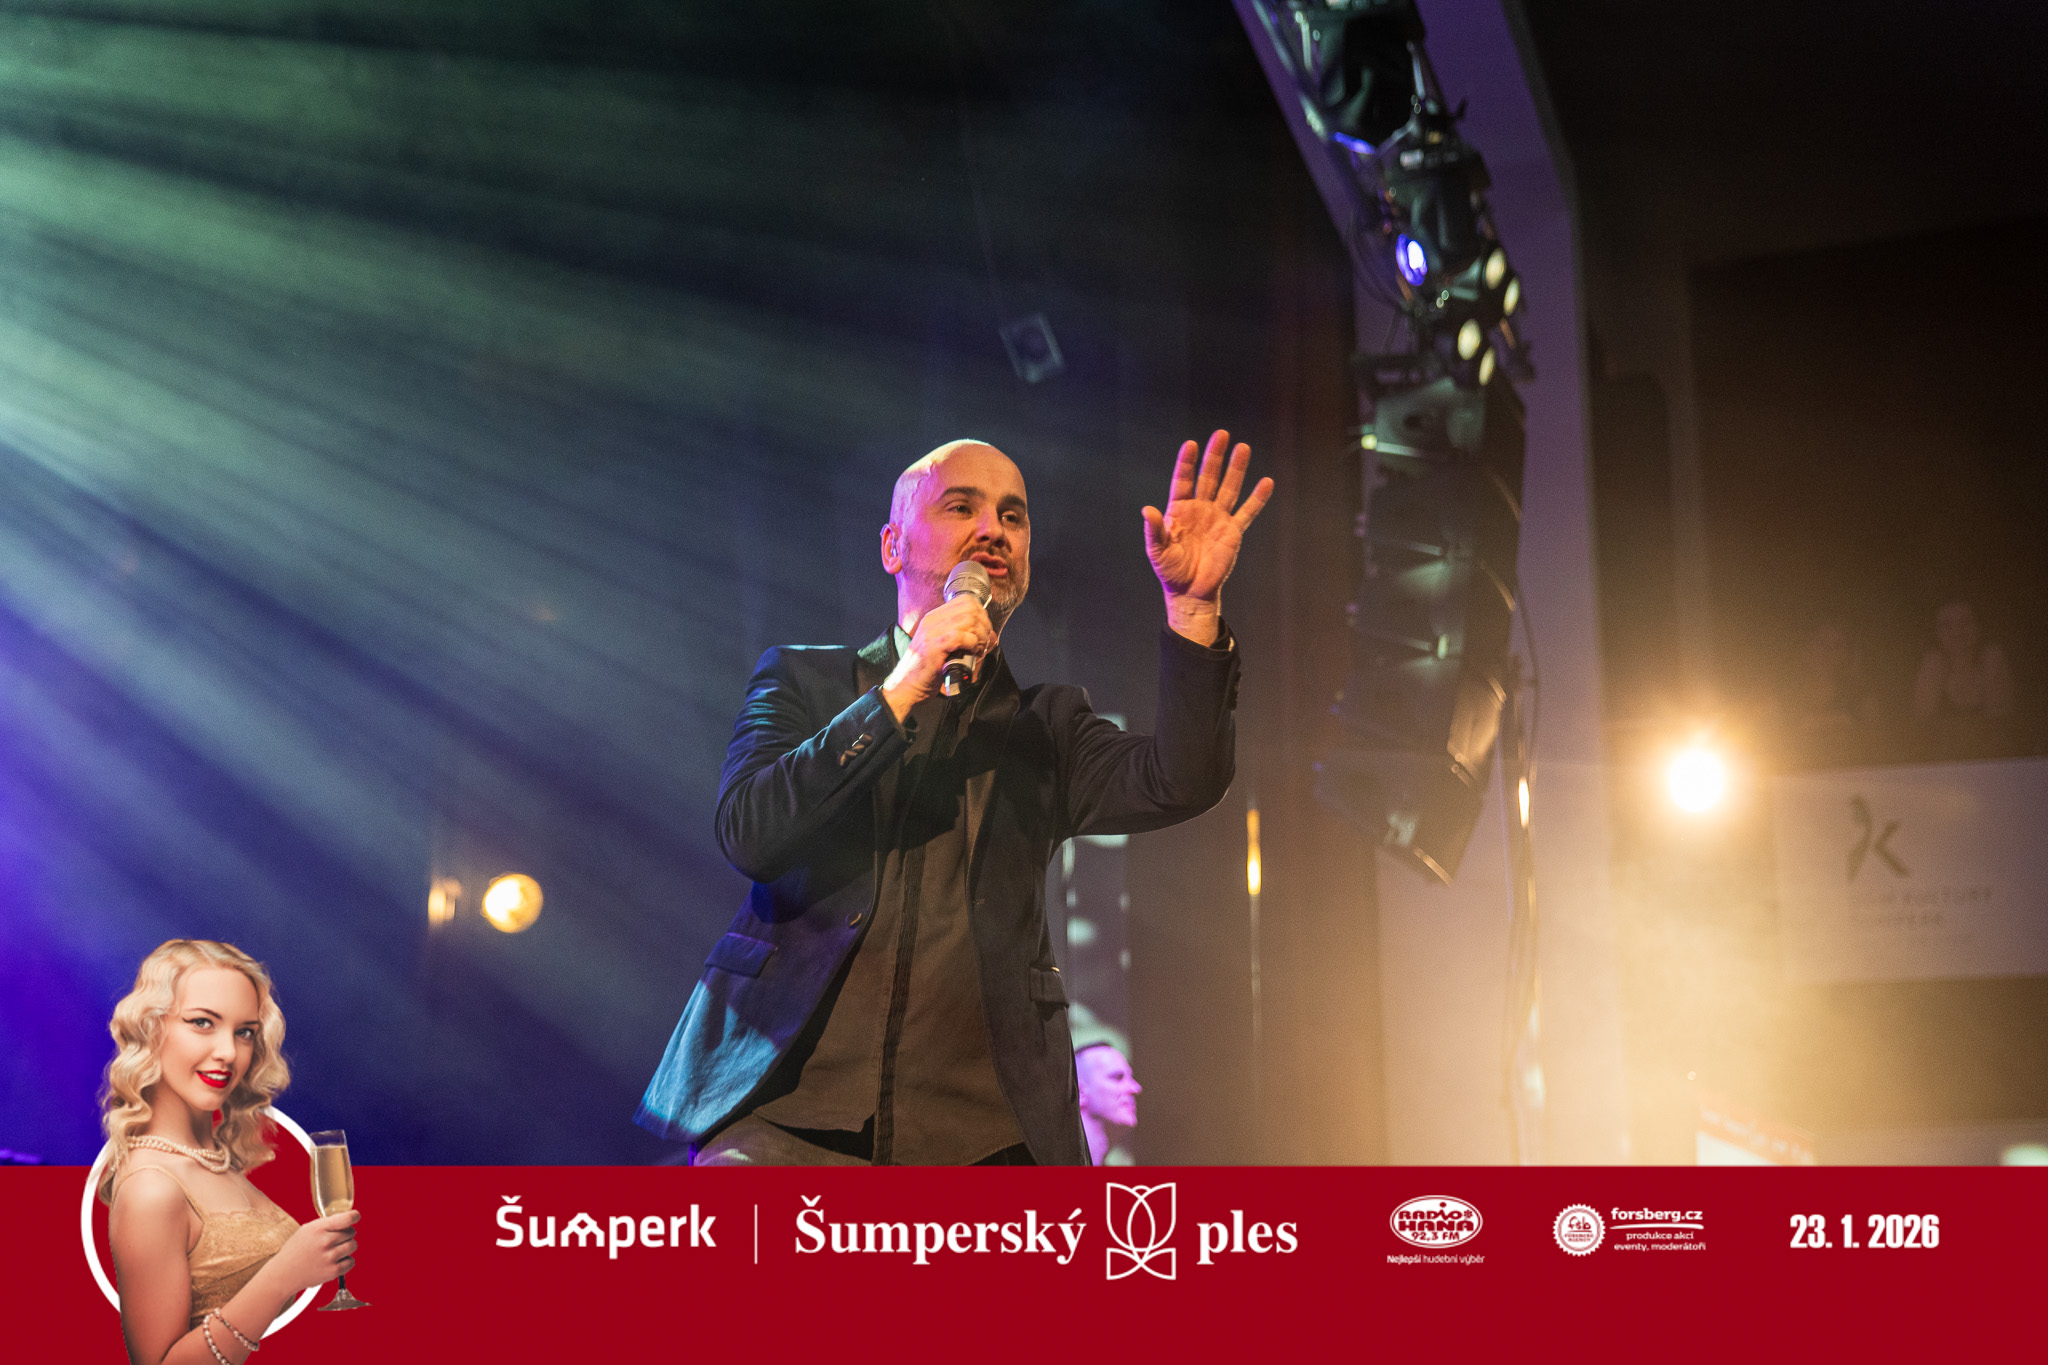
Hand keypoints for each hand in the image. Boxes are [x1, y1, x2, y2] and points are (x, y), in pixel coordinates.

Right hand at [266, 1211, 359, 1292]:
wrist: (284, 1274)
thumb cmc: (296, 1250)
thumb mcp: (307, 1229)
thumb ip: (327, 1223)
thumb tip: (348, 1219)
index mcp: (319, 1228)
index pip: (347, 1219)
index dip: (354, 1216)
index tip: (355, 1217)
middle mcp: (325, 1242)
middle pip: (351, 1232)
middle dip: (345, 1234)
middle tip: (333, 1240)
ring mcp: (330, 1257)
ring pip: (353, 1245)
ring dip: (346, 1247)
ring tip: (333, 1250)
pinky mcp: (333, 1271)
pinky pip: (351, 1261)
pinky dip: (345, 1261)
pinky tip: (334, 1261)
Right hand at [881, 593, 995, 719]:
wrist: (906, 686)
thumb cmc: (927, 670)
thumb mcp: (946, 647)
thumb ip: (966, 638)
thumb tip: (992, 636)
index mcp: (934, 617)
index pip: (966, 601)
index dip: (981, 614)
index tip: (982, 632)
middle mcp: (932, 621)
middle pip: (970, 608)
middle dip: (984, 626)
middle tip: (983, 643)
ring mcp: (931, 632)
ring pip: (968, 620)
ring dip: (980, 636)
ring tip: (978, 650)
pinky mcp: (933, 647)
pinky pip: (959, 637)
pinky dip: (972, 644)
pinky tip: (971, 653)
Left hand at [1143, 429, 1272, 642]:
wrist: (1190, 591)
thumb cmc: (1170, 570)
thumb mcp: (1157, 550)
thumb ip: (1155, 530)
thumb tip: (1148, 510)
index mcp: (1179, 510)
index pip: (1183, 480)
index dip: (1186, 462)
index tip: (1190, 444)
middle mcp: (1200, 509)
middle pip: (1208, 477)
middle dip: (1214, 456)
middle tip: (1221, 434)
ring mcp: (1218, 518)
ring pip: (1229, 488)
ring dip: (1236, 469)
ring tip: (1243, 447)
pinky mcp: (1233, 532)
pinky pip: (1247, 512)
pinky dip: (1257, 498)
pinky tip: (1266, 482)